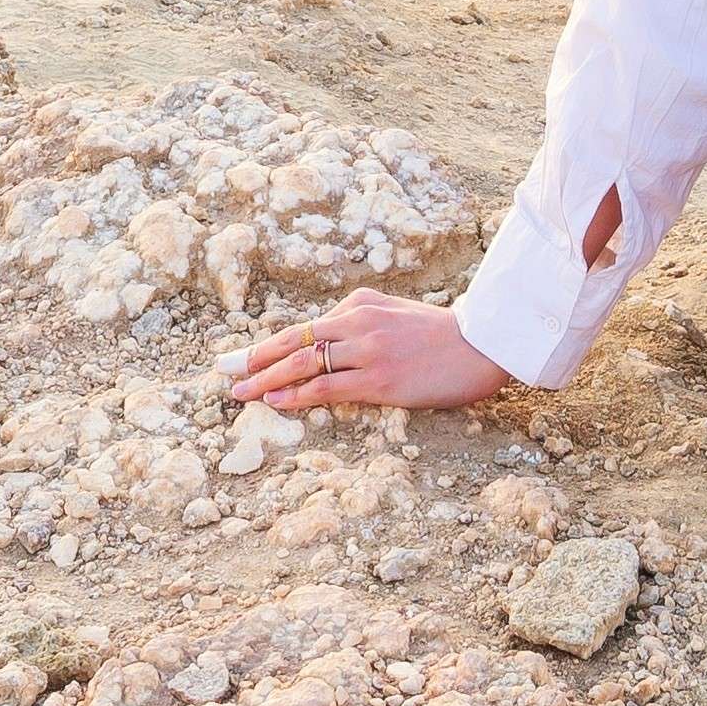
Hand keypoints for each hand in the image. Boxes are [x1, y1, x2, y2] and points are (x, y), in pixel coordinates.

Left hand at [224, 291, 511, 415]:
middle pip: (294, 343)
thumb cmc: (440, 334)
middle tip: (225, 375)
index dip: (267, 345)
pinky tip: (275, 400)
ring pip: (304, 364)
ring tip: (240, 392)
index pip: (303, 328)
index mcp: (360, 305)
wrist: (481, 346)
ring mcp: (368, 352)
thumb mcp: (395, 313)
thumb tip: (324, 337)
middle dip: (256, 360)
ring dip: (267, 379)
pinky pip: (328, 387)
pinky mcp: (380, 380)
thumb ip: (359, 319)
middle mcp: (358, 323)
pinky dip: (296, 394)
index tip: (239, 359)